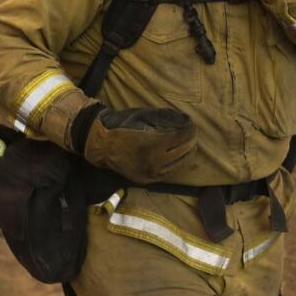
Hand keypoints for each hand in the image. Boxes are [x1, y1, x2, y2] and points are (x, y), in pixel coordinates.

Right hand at [78, 105, 196, 182]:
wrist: (102, 146)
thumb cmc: (122, 126)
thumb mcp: (142, 116)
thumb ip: (163, 119)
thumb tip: (182, 119)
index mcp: (154, 142)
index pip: (181, 135)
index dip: (189, 128)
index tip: (191, 123)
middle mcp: (155, 160)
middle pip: (184, 149)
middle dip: (191, 139)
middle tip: (193, 132)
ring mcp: (152, 172)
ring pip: (180, 163)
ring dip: (188, 152)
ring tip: (191, 144)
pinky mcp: (149, 180)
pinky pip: (170, 172)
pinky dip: (178, 163)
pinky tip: (181, 156)